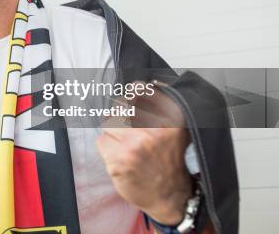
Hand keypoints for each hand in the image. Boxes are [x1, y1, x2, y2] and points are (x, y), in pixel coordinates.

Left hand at [96, 85, 192, 224]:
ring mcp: (135, 145)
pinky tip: (121, 158)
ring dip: (113, 134)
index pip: (139, 90)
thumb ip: (165, 104)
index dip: (132, 93)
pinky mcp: (119, 160)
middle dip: (120, 116)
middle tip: (130, 131)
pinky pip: (101, 141)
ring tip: (128, 147)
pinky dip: (107, 149)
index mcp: (169, 118)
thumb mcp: (177, 128)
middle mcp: (153, 129)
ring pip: (108, 123)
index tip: (132, 98)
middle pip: (119, 105)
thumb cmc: (169, 159)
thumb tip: (152, 82)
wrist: (169, 195)